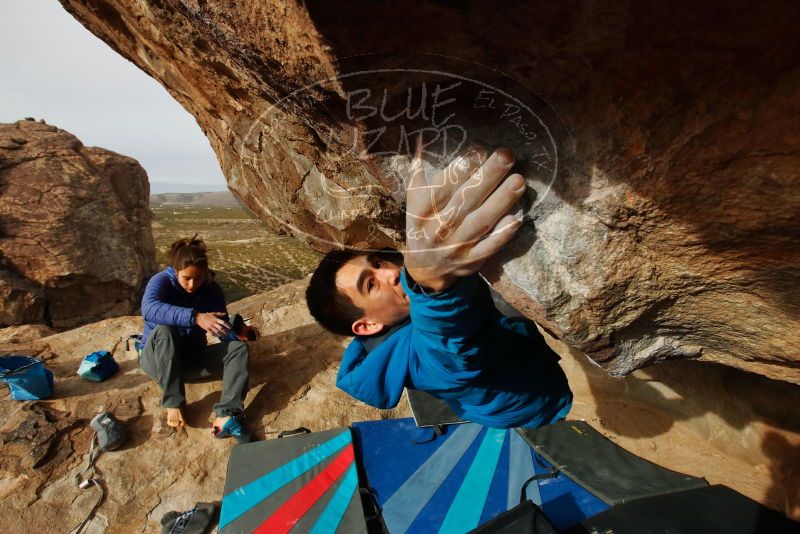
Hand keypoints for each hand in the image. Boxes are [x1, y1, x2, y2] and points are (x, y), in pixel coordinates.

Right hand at [195, 312, 230, 336]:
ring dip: (221, 334)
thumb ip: (220, 314)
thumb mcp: (213, 313)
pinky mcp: (207, 329)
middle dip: (225, 331)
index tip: (230, 328)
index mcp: (216, 319)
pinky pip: (212, 333)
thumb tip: (225, 314)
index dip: (227, 325)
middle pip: (220, 328)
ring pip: (217, 331)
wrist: (199, 318)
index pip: (223, 322)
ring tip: (225, 336)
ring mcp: (210, 327)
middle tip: (229, 333)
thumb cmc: (207, 315)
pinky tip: (218, 336)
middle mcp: (213, 323)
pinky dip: (215, 335)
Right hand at [404, 144, 525, 290]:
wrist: (425, 268)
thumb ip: (418, 171)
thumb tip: (420, 138)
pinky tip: (516, 218)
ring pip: (480, 222)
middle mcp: (439, 228)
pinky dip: (502, 235)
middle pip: (465, 200)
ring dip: (501, 201)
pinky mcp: (472, 260)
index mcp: (423, 210)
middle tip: (507, 155)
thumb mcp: (414, 200)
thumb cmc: (423, 225)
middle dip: (487, 177)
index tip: (479, 149)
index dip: (460, 169)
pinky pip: (488, 248)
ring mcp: (456, 246)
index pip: (442, 187)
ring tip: (519, 181)